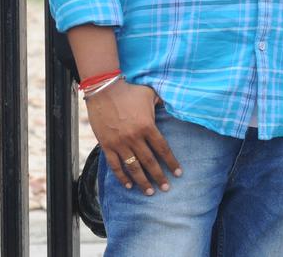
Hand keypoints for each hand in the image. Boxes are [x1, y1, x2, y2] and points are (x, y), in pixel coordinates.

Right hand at [84, 79, 180, 195]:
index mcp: (148, 126)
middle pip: (150, 162)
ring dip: (142, 181)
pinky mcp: (107, 145)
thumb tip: (173, 104)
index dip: (171, 162)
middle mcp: (135, 138)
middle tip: (166, 188)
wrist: (104, 90)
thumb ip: (162, 103)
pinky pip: (115, 165)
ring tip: (150, 192)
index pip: (163, 149)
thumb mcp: (150, 94)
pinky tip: (128, 185)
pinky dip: (121, 177)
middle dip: (159, 177)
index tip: (178, 173)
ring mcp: (120, 143)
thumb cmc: (129, 91)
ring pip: (133, 167)